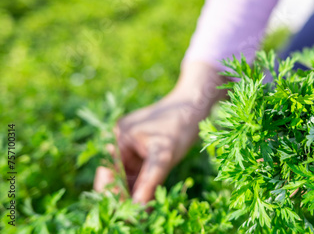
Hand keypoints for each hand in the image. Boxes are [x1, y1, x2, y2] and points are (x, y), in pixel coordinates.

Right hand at [93, 62, 225, 203]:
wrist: (197, 105)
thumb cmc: (180, 124)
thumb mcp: (165, 154)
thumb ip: (150, 181)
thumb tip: (137, 208)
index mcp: (118, 139)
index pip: (108, 175)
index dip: (113, 196)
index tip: (123, 214)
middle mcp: (121, 143)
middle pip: (117, 179)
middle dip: (124, 198)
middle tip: (134, 218)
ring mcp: (133, 148)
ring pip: (130, 179)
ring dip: (135, 196)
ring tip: (143, 214)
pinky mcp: (146, 152)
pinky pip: (141, 175)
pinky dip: (145, 188)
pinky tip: (151, 204)